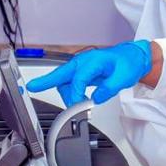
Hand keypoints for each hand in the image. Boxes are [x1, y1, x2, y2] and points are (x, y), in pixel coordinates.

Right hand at [25, 40, 152, 105]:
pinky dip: (68, 92)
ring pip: (64, 80)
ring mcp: (81, 67)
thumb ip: (108, 88)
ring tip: (75, 107)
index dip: (76, 93)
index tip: (78, 106)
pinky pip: (69, 82)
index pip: (79, 78)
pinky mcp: (81, 72)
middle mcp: (84, 62)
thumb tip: (95, 99)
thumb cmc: (128, 63)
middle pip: (62, 73)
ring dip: (66, 94)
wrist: (133, 58)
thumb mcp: (123, 77)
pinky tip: (74, 100)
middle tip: (32, 87)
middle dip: (47, 80)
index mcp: (94, 60)